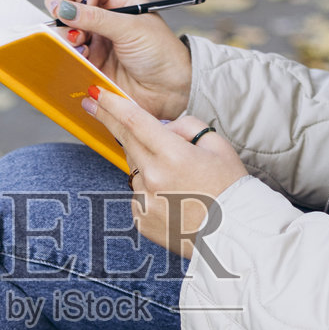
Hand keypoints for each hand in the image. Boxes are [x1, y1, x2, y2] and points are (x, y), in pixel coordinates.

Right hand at [44, 0, 191, 120]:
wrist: (170, 91)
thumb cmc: (161, 53)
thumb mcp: (131, 29)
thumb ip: (97, 18)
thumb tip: (64, 9)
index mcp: (120, 1)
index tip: (85, 5)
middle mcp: (106, 18)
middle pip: (71, 5)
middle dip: (64, 11)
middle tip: (61, 19)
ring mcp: (97, 41)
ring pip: (67, 30)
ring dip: (66, 34)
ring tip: (79, 44)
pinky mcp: (92, 64)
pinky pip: (70, 54)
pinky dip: (69, 53)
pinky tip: (81, 57)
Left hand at [81, 87, 247, 255]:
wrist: (234, 235)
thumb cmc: (230, 189)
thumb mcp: (217, 146)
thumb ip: (186, 126)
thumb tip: (162, 126)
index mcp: (174, 155)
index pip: (134, 122)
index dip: (112, 104)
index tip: (95, 93)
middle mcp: (153, 178)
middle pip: (125, 141)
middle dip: (109, 120)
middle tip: (94, 104)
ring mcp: (145, 201)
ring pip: (134, 170)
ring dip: (146, 164)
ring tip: (179, 180)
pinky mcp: (141, 220)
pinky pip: (138, 195)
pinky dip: (150, 191)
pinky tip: (174, 200)